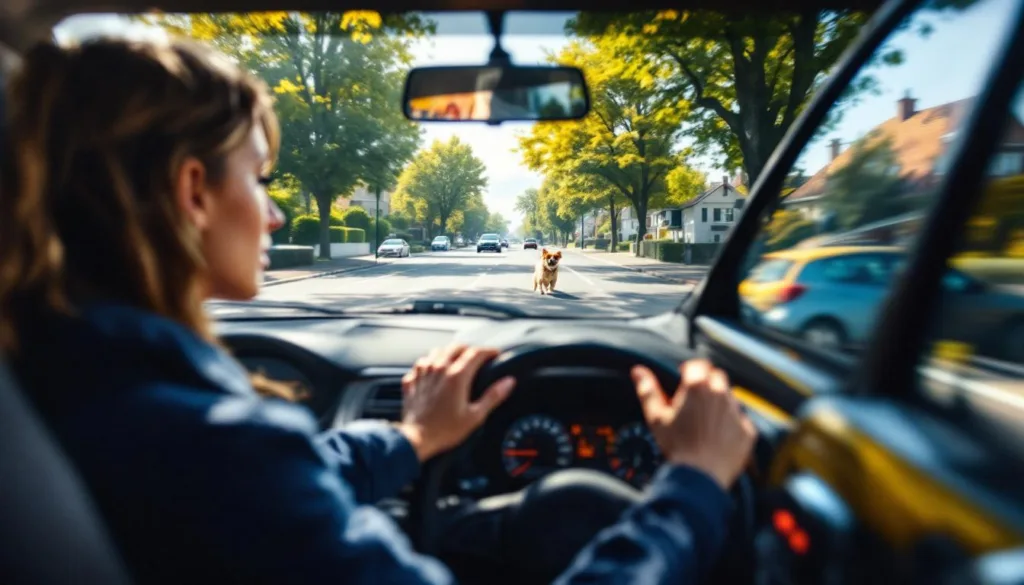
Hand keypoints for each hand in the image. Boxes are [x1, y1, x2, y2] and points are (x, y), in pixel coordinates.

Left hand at [397, 344, 514, 460]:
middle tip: (477, 357)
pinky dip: (428, 363)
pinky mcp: (412, 381)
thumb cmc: (444, 430)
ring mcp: (423, 374)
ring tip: (455, 360)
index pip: (476, 353)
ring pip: (436, 351)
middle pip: (456, 347)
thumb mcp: (475, 416)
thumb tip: (508, 382)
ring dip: (448, 352)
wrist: (415, 439)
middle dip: (469, 349)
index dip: (488, 351)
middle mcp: (439, 369)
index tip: (495, 354)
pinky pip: (420, 363)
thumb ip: (493, 396)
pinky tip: (432, 370)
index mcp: (457, 376)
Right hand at [631, 359, 756, 489]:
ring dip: (719, 403)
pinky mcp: (747, 430)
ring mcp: (736, 413)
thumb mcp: (656, 417)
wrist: (700, 476)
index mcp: (698, 387)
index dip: (690, 370)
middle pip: (716, 377)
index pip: (698, 364)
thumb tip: (639, 372)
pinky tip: (718, 436)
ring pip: (729, 398)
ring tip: (705, 422)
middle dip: (706, 384)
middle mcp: (721, 395)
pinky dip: (731, 424)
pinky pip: (741, 420)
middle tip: (693, 401)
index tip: (684, 378)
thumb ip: (648, 390)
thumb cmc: (677, 447)